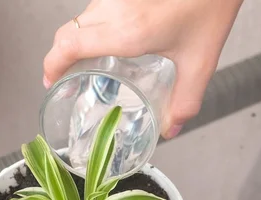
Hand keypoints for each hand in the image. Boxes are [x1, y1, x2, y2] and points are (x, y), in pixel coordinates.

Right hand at [43, 0, 243, 138]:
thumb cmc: (210, 7)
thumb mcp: (200, 63)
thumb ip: (185, 101)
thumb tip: (171, 127)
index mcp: (128, 31)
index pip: (69, 45)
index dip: (51, 64)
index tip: (50, 81)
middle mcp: (116, 9)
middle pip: (68, 31)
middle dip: (58, 56)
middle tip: (63, 77)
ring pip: (81, 18)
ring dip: (76, 40)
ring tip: (86, 63)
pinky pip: (97, 8)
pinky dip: (93, 27)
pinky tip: (110, 40)